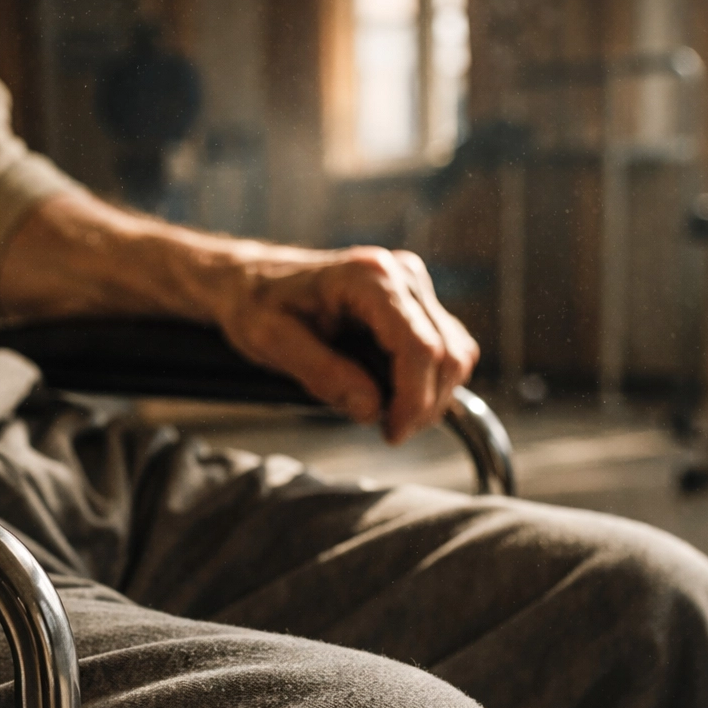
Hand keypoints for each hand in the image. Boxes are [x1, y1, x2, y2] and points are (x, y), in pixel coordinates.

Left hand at [212, 245, 479, 442]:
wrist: (251, 280)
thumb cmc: (256, 304)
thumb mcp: (271, 341)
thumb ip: (322, 374)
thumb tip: (372, 409)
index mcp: (367, 277)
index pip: (420, 346)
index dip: (414, 399)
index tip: (391, 433)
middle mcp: (401, 274)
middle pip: (446, 353)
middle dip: (424, 404)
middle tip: (389, 432)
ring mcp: (413, 286)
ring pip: (456, 352)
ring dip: (432, 396)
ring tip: (390, 418)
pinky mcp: (417, 303)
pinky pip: (448, 348)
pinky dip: (431, 382)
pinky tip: (396, 397)